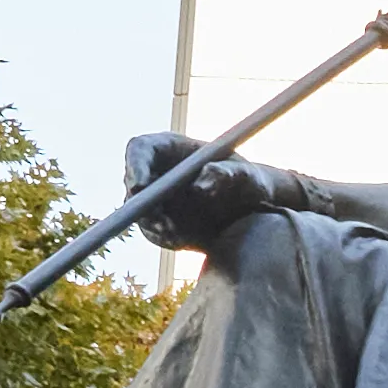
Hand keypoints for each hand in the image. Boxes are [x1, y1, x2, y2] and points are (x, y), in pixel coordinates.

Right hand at [122, 132, 296, 249]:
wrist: (254, 210)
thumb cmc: (250, 181)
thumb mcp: (246, 176)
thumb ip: (227, 174)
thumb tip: (201, 185)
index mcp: (170, 147)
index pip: (140, 149)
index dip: (135, 165)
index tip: (141, 186)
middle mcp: (157, 170)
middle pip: (132, 182)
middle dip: (141, 202)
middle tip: (159, 219)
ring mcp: (157, 196)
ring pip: (140, 211)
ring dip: (152, 224)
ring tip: (175, 233)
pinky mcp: (163, 220)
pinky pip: (154, 231)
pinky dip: (163, 237)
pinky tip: (181, 240)